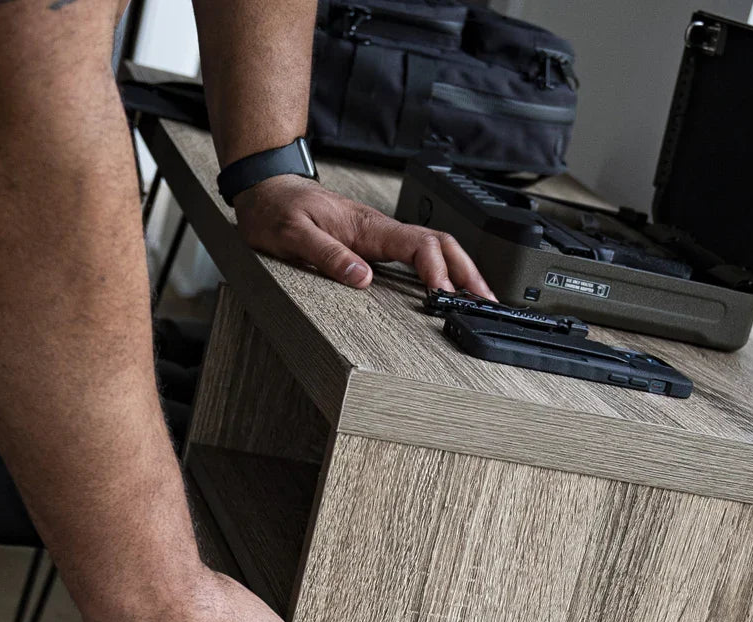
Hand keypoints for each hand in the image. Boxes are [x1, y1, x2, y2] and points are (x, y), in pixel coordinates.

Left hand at [234, 174, 496, 298]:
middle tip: (486, 300)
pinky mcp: (376, 245)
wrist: (266, 190)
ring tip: (479, 298)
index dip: (436, 269)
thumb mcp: (293, 235)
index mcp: (367, 228)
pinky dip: (442, 270)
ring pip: (435, 248)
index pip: (418, 245)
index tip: (444, 294)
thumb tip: (363, 279)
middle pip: (440, 244)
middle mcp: (381, 231)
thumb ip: (327, 256)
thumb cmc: (278, 210)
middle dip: (467, 271)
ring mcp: (382, 238)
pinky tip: (448, 287)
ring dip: (461, 271)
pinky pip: (419, 255)